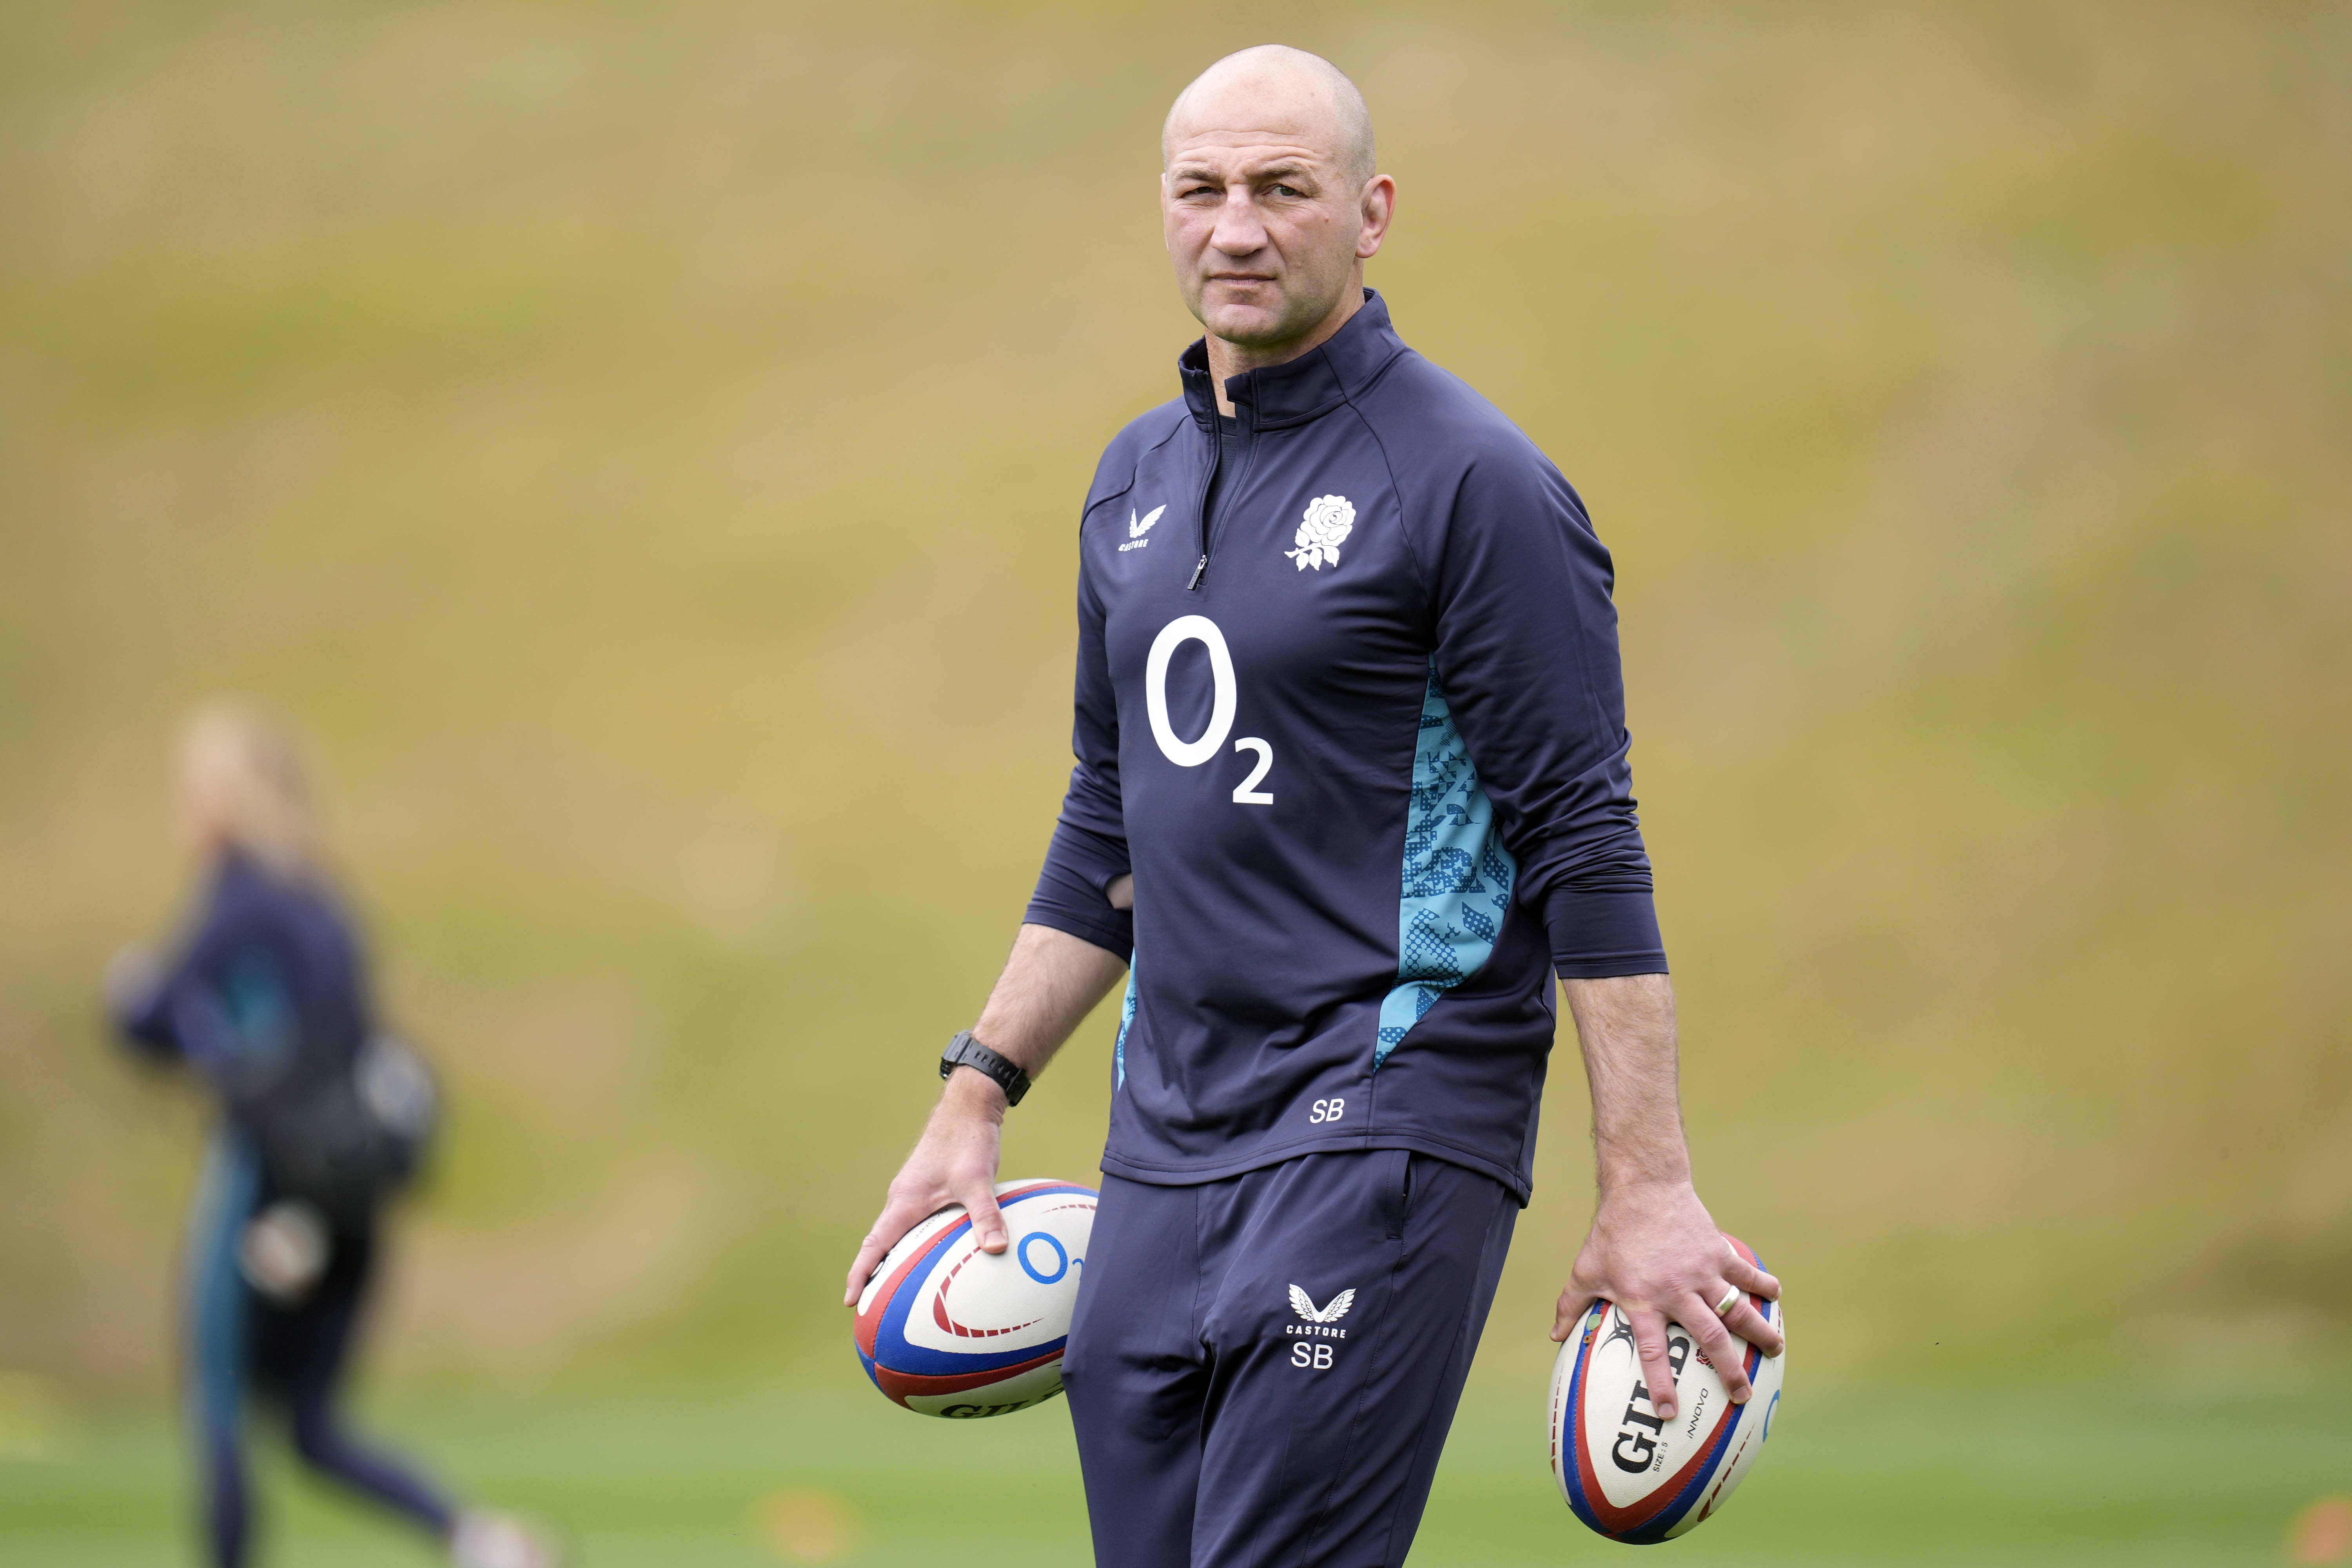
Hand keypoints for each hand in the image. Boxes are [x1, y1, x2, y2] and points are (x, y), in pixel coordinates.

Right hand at [842, 1068, 1009, 1306]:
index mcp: (905, 1201)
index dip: (860, 1273)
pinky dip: (910, 1245)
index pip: (875, 1245)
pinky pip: (911, 1224)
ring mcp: (912, 1194)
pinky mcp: (926, 1189)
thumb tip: (997, 1249)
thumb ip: (986, 1215)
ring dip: (889, 1260)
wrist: (968, 1107)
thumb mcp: (978, 1180)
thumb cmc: (967, 1141)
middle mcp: (902, 1200)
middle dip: (869, 1275)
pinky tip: (930, 1258)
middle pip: (878, 1244)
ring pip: (894, 1234)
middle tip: (866, 1308)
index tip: (849, 1301)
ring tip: (891, 1292)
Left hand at [1550, 1179, 1782, 1419]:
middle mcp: (1676, 1291)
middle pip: (1710, 1338)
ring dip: (1759, 1332)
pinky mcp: (1717, 1251)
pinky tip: (1776, 1297)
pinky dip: (1763, 1284)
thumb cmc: (1611, 1232)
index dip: (1660, 1384)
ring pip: (1737, 1309)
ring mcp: (1702, 1271)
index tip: (1669, 1413)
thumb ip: (1571, 1305)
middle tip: (1741, 1395)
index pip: (1653, 1351)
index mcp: (1643, 1300)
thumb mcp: (1585, 1270)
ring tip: (1775, 1352)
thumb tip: (1555, 1337)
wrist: (1642, 1187)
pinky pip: (1746, 1273)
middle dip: (1729, 1370)